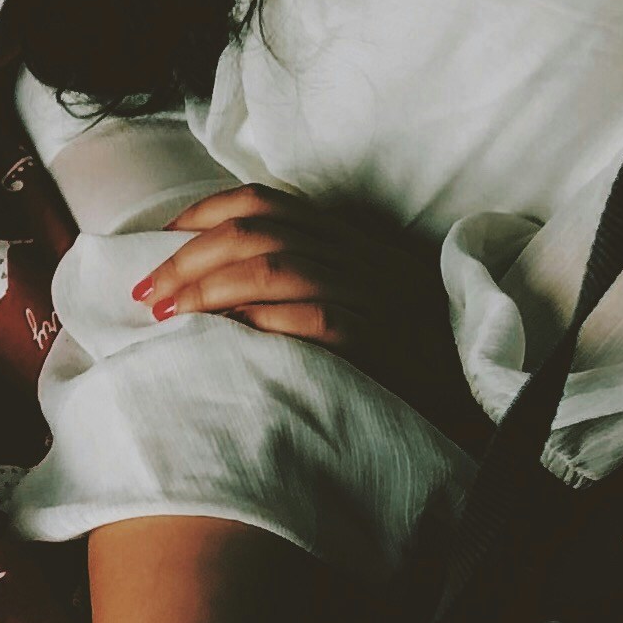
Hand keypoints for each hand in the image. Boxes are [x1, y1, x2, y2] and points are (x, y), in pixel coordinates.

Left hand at [137, 186, 479, 438]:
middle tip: (147, 292)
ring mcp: (380, 298)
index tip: (159, 240)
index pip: (270, 202)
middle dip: (190, 258)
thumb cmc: (393, 373)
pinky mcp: (388, 342)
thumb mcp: (346, 316)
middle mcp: (368, 261)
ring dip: (211, 289)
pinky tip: (227, 339)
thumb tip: (202, 291)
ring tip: (170, 316)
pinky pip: (318, 319)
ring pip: (282, 269)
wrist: (474, 420)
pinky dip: (264, 323)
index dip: (206, 212)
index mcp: (354, 245)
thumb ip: (292, 293)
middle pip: (262, 233)